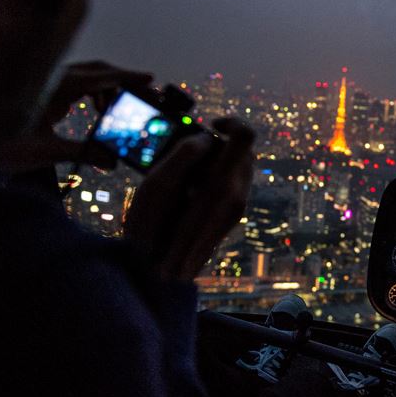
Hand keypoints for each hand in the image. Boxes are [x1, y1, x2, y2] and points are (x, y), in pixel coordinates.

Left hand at [0, 60, 152, 171]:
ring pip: (85, 75)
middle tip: (141, 96)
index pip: (100, 76)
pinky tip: (95, 111)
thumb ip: (84, 153)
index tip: (150, 80)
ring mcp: (45, 82)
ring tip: (116, 111)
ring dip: (106, 89)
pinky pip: (74, 83)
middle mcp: (51, 78)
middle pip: (96, 70)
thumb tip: (113, 161)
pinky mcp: (40, 90)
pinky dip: (91, 93)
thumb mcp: (46, 151)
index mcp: (56, 86)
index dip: (127, 78)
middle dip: (121, 82)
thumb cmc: (1, 145)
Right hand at [124, 117, 255, 281]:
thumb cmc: (150, 229)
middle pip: (242, 148)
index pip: (245, 135)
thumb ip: (183, 155)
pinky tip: (191, 194)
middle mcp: (238, 194)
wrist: (159, 274)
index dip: (230, 121)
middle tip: (187, 165)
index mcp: (221, 184)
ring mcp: (239, 205)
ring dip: (214, 162)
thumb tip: (209, 137)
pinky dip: (214, 175)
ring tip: (187, 184)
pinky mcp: (235, 212)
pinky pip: (232, 179)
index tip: (210, 125)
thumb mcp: (156, 186)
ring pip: (239, 162)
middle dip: (216, 146)